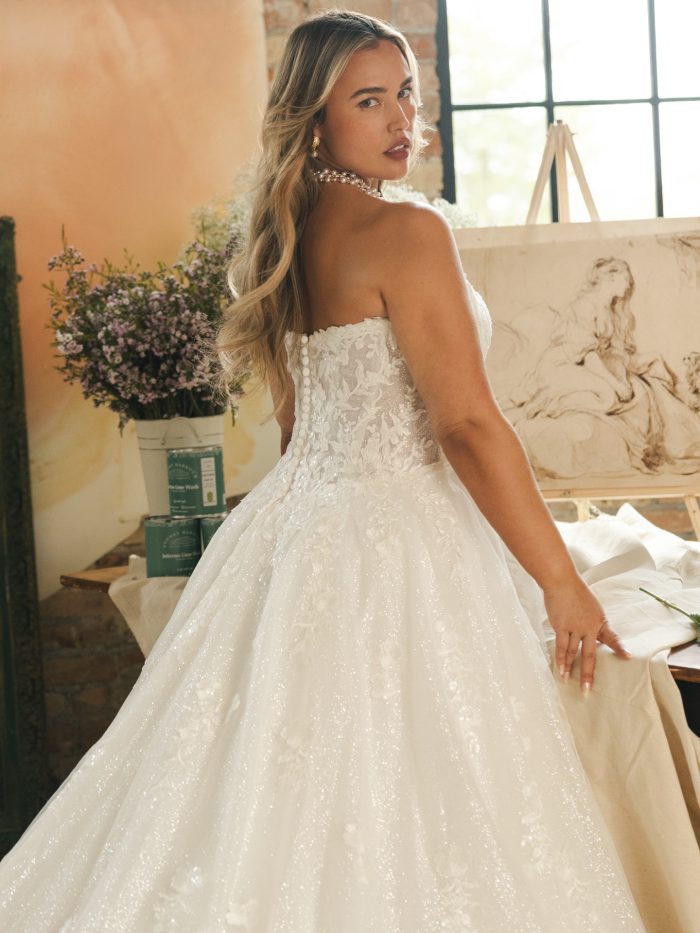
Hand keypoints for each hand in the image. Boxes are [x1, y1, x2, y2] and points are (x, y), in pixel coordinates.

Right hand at [542, 577, 631, 694]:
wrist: (561, 580)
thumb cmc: (574, 591)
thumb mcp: (590, 606)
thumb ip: (590, 621)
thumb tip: (587, 633)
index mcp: (599, 621)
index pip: (611, 637)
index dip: (619, 648)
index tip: (627, 657)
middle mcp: (589, 627)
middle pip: (589, 654)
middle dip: (588, 673)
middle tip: (587, 689)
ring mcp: (575, 627)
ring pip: (572, 652)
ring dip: (570, 668)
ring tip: (568, 682)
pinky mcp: (561, 626)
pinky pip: (560, 646)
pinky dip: (560, 659)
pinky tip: (560, 669)